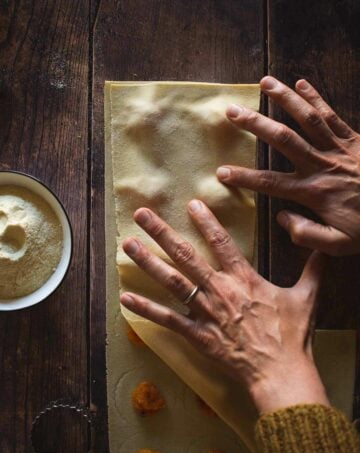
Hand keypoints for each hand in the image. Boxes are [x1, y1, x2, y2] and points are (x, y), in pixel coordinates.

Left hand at [120, 201, 328, 413]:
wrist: (281, 372)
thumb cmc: (292, 336)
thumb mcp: (307, 298)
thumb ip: (313, 269)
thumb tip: (324, 248)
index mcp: (244, 279)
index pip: (221, 242)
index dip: (206, 221)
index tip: (191, 203)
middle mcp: (220, 290)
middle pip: (186, 255)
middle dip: (162, 232)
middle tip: (142, 214)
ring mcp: (206, 312)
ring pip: (172, 281)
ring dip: (148, 262)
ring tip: (128, 244)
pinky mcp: (198, 335)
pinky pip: (167, 320)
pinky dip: (146, 309)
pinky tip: (125, 297)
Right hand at [217, 76, 359, 255]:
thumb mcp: (338, 244)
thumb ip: (307, 235)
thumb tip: (282, 218)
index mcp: (314, 192)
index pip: (271, 182)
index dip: (244, 177)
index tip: (221, 171)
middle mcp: (322, 165)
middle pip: (283, 139)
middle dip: (255, 124)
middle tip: (232, 111)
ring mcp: (338, 148)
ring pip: (306, 119)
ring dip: (284, 100)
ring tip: (264, 83)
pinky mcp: (353, 138)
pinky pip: (332, 114)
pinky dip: (316, 98)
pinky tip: (302, 83)